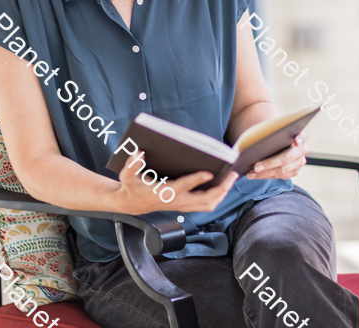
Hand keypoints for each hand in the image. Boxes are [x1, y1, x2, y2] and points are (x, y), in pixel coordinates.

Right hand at [115, 150, 238, 214]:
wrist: (130, 204)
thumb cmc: (131, 187)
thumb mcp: (126, 175)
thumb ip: (132, 164)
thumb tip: (139, 153)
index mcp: (164, 193)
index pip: (183, 187)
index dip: (196, 180)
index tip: (209, 172)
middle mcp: (177, 201)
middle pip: (204, 200)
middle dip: (221, 189)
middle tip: (232, 175)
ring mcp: (182, 205)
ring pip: (208, 205)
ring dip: (222, 194)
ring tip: (231, 179)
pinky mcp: (185, 205)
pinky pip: (205, 205)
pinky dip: (217, 197)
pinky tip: (222, 185)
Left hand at [246, 130, 308, 179]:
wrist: (275, 141)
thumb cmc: (272, 134)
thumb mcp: (272, 130)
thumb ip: (268, 132)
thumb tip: (253, 138)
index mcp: (299, 136)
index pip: (302, 136)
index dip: (300, 139)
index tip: (296, 142)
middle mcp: (302, 150)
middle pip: (287, 158)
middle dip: (270, 163)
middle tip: (255, 166)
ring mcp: (299, 162)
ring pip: (282, 170)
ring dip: (264, 173)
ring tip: (250, 173)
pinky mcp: (294, 171)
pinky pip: (280, 176)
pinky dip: (265, 176)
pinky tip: (253, 175)